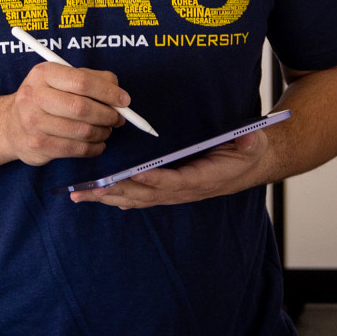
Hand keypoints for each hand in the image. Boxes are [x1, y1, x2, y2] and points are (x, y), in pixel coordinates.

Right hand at [0, 62, 128, 166]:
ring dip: (102, 133)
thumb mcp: (62, 80)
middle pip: (82, 107)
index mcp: (44, 73)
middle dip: (108, 115)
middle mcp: (34, 96)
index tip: (125, 101)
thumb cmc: (46, 98)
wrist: (10, 125)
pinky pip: (76, 149)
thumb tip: (120, 96)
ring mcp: (33, 122)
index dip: (108, 92)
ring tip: (106, 131)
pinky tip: (97, 144)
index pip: (82, 81)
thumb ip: (92, 80)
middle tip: (118, 119)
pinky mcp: (38, 146)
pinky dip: (94, 148)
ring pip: (81, 131)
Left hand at [68, 129, 274, 208]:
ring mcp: (174, 192)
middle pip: (146, 194)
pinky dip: (117, 195)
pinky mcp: (167, 189)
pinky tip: (97, 195)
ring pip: (137, 198)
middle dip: (118, 191)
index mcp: (203, 179)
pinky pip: (139, 195)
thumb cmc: (247, 152)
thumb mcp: (254, 143)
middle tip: (92, 189)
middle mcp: (184, 190)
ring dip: (110, 196)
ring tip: (82, 195)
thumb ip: (250, 142)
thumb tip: (248, 138)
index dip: (153, 179)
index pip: (173, 182)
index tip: (132, 173)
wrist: (248, 166)